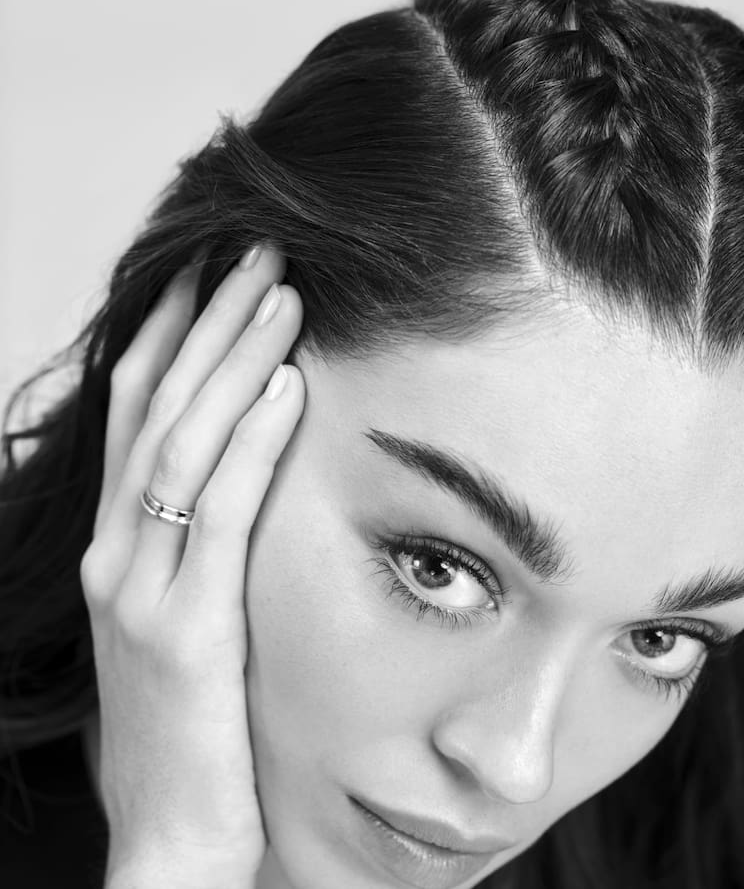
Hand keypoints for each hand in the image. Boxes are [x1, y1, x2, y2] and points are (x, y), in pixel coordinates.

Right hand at [79, 245, 304, 887]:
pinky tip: (290, 387)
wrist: (172, 836)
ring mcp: (139, 588)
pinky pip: (219, 513)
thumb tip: (253, 473)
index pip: (136, 411)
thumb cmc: (192, 722)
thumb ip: (200, 545)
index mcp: (115, 542)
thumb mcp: (184, 613)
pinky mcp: (183, 629)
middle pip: (159, 407)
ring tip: (283, 292)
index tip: (212, 271)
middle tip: (258, 251)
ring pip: (186, 443)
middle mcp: (114, 552)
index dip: (170, 334)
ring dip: (236, 360)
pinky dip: (253, 444)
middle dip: (209, 322)